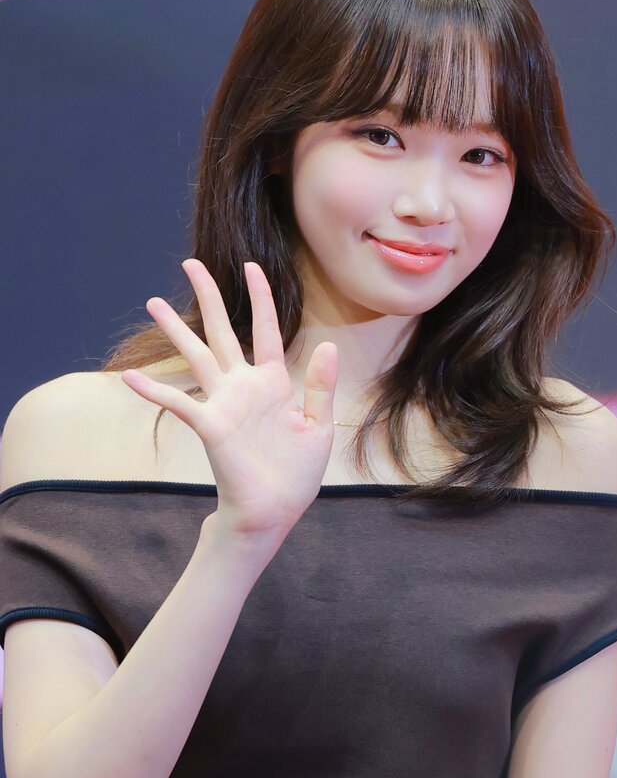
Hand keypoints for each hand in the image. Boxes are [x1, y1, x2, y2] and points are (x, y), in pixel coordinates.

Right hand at [120, 259, 337, 540]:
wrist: (274, 513)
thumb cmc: (295, 474)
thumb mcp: (318, 427)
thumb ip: (319, 387)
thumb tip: (326, 346)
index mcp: (272, 383)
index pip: (266, 329)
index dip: (260, 297)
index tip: (251, 266)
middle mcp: (243, 386)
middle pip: (222, 331)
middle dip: (208, 296)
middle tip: (191, 264)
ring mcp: (223, 404)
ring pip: (196, 356)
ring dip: (175, 330)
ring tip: (154, 302)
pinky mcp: (210, 426)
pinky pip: (178, 404)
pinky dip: (154, 391)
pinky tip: (130, 377)